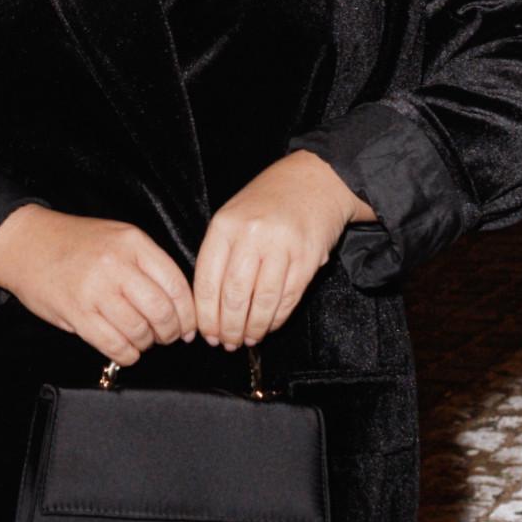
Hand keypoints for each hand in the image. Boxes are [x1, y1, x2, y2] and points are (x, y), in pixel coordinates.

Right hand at [0, 204, 196, 367]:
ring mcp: (95, 290)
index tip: (189, 327)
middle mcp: (116, 265)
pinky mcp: (77, 314)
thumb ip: (147, 264)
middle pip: (162, 311)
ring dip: (145, 343)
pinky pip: (114, 345)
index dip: (188, 314)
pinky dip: (126, 354)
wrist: (25, 243)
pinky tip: (125, 349)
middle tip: (166, 337)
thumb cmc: (73, 243)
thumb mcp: (117, 238)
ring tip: (141, 340)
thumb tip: (178, 303)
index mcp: (133, 243)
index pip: (176, 285)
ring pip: (139, 331)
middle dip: (170, 333)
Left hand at [191, 152, 375, 348]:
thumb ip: (220, 255)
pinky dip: (277, 318)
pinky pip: (288, 298)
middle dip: (228, 328)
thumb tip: (210, 307)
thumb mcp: (234, 217)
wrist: (315, 179)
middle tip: (227, 343)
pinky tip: (269, 326)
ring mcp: (282, 246)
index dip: (206, 316)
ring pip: (262, 302)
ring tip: (248, 339)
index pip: (207, 282)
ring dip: (253, 328)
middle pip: (234, 296)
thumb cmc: (269, 202)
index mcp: (225, 226)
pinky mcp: (308, 257)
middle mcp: (252, 236)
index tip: (206, 334)